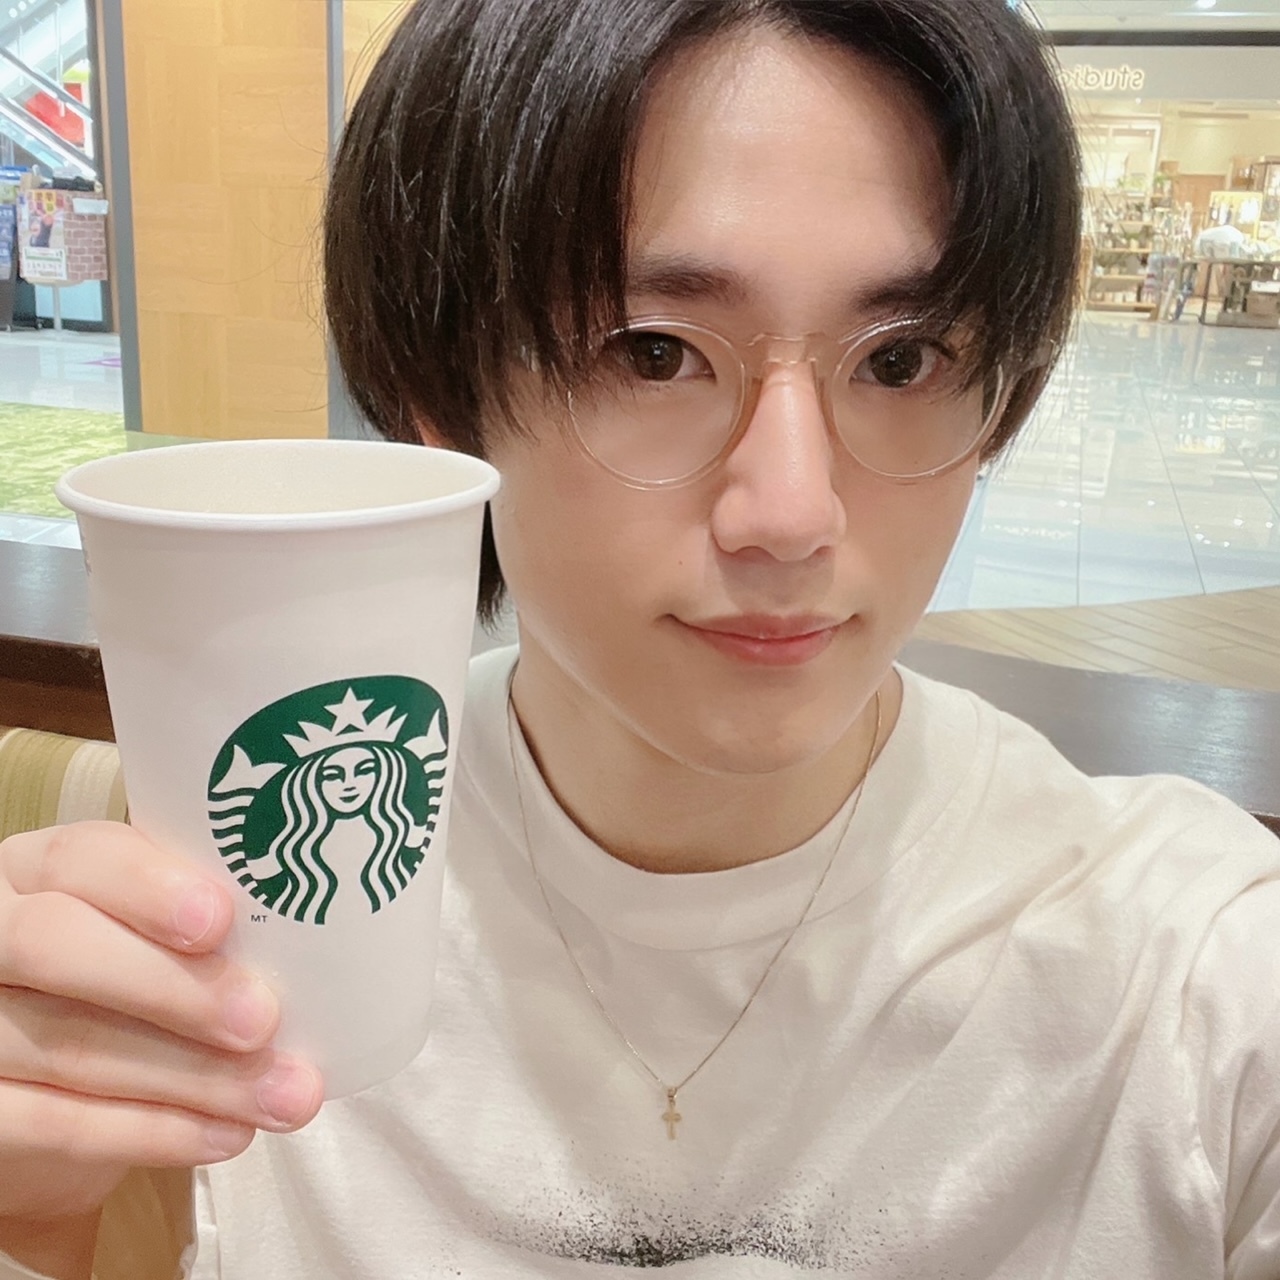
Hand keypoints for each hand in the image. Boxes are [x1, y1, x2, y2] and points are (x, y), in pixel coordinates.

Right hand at [0, 821, 323, 1224]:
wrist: (40, 1091)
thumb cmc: (121, 982)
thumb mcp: (149, 932)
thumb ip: (198, 924)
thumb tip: (308, 947)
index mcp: (37, 870)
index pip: (79, 857)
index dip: (146, 886)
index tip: (221, 919)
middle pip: (55, 944)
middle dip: (170, 986)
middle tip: (262, 1019)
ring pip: (68, 1046)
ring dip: (192, 1077)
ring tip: (284, 1093)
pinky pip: (53, 1125)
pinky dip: (152, 1133)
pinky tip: (228, 1134)